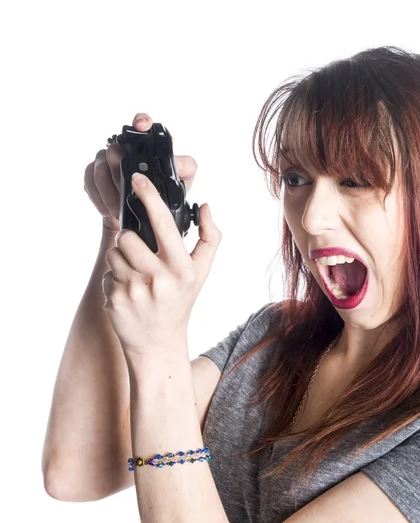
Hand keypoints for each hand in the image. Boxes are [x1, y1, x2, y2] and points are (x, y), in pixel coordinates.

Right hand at [84, 112, 197, 233]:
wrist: (148, 214)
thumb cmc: (167, 192)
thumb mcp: (183, 181)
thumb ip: (186, 168)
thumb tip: (176, 164)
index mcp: (149, 146)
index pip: (143, 125)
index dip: (141, 121)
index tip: (141, 127)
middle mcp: (126, 148)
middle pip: (114, 151)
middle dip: (120, 175)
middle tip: (130, 193)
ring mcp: (107, 160)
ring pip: (99, 169)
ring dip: (109, 192)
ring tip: (119, 208)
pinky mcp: (94, 175)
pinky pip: (89, 181)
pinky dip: (99, 198)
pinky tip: (108, 209)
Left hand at [101, 172, 220, 355]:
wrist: (158, 342)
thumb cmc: (180, 301)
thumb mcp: (201, 272)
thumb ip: (210, 237)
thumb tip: (206, 206)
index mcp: (182, 268)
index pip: (164, 223)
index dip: (149, 197)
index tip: (138, 180)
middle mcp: (159, 278)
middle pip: (129, 236)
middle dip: (132, 239)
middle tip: (142, 252)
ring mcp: (135, 290)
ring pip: (114, 252)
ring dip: (121, 258)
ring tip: (137, 273)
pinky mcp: (115, 300)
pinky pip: (106, 272)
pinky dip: (115, 276)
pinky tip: (129, 289)